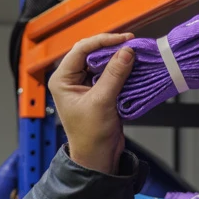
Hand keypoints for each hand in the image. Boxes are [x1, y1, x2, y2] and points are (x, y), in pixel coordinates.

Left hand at [48, 31, 135, 174]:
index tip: (123, 40)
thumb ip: (114, 75)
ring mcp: (87, 85)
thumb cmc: (90, 136)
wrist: (98, 158)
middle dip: (112, 48)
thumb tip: (126, 52)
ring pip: (104, 62)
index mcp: (62, 79)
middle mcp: (72, 79)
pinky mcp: (100, 91)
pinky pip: (112, 74)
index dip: (103, 41)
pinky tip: (134, 67)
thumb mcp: (101, 102)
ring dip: (119, 58)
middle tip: (132, 45)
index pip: (82, 49)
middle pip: (93, 53)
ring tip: (135, 54)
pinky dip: (123, 69)